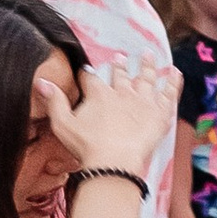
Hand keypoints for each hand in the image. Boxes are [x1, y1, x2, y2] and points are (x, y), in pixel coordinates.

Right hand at [42, 59, 180, 174]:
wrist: (114, 162)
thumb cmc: (87, 147)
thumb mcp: (62, 124)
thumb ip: (53, 101)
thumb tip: (41, 82)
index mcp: (98, 94)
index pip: (91, 78)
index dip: (87, 73)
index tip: (87, 70)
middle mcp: (122, 92)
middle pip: (121, 74)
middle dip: (119, 66)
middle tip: (120, 57)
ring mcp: (142, 101)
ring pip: (146, 78)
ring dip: (147, 65)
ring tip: (148, 55)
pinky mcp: (160, 113)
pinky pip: (169, 93)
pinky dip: (173, 82)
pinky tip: (175, 73)